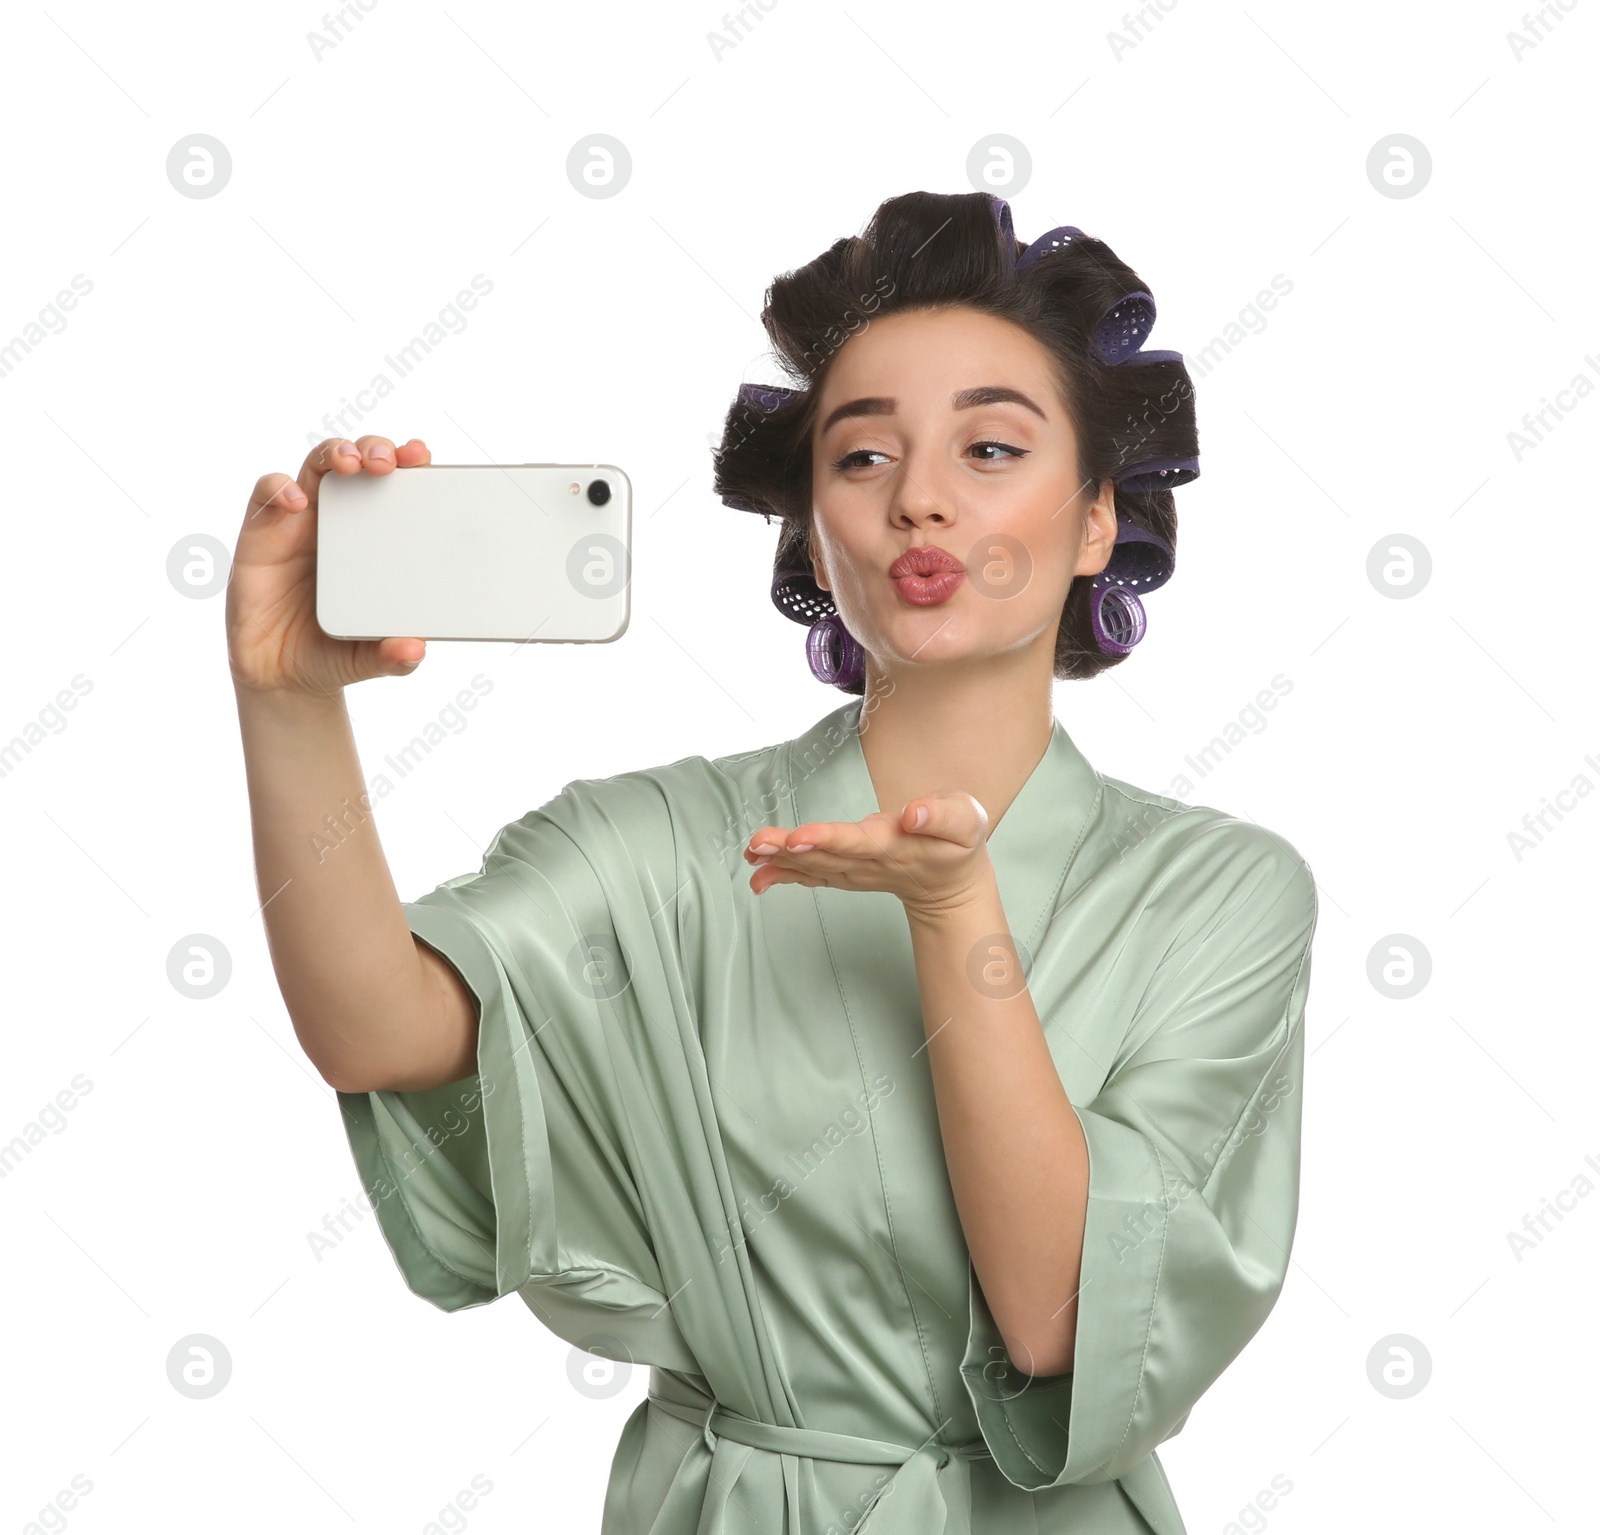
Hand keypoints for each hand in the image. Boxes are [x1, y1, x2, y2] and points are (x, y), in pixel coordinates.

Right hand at [226, 434, 432, 697]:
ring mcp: (299, 523)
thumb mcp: (368, 658)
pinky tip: (296, 502)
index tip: (423, 457)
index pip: (395, 488)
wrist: (282, 676)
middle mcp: (340, 522)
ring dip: (334, 454)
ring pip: (316, 468)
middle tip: (387, 461)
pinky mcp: (261, 534)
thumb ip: (393, 657)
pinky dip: (280, 489)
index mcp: (376, 540)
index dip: (409, 465)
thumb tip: (415, 650)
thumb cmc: (334, 652)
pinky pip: (267, 495)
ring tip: (351, 463)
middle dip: (373, 449)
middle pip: (357, 464)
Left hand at [744, 790, 994, 918]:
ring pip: (812, 866)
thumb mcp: (966, 821)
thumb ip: (942, 815)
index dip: (828, 839)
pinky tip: (756, 873)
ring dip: (779, 859)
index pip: (857, 841)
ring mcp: (853, 872)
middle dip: (789, 849)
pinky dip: (782, 874)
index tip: (800, 838)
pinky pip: (810, 876)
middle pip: (825, 855)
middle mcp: (868, 862)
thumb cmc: (958, 842)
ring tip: (751, 850)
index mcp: (894, 845)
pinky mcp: (844, 874)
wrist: (950, 884)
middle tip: (758, 842)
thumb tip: (912, 812)